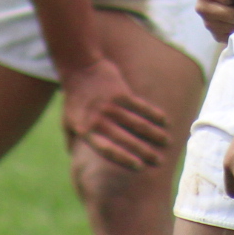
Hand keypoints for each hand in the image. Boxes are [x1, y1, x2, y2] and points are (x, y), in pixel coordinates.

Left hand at [59, 55, 169, 169]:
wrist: (79, 68)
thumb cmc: (74, 98)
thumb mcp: (67, 121)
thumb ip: (72, 140)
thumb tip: (74, 158)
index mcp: (86, 130)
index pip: (107, 149)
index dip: (123, 158)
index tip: (139, 166)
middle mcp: (99, 120)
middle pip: (126, 139)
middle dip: (144, 151)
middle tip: (159, 160)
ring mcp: (111, 106)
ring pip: (137, 123)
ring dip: (153, 134)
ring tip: (166, 141)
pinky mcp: (120, 93)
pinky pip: (140, 106)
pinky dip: (153, 114)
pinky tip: (164, 121)